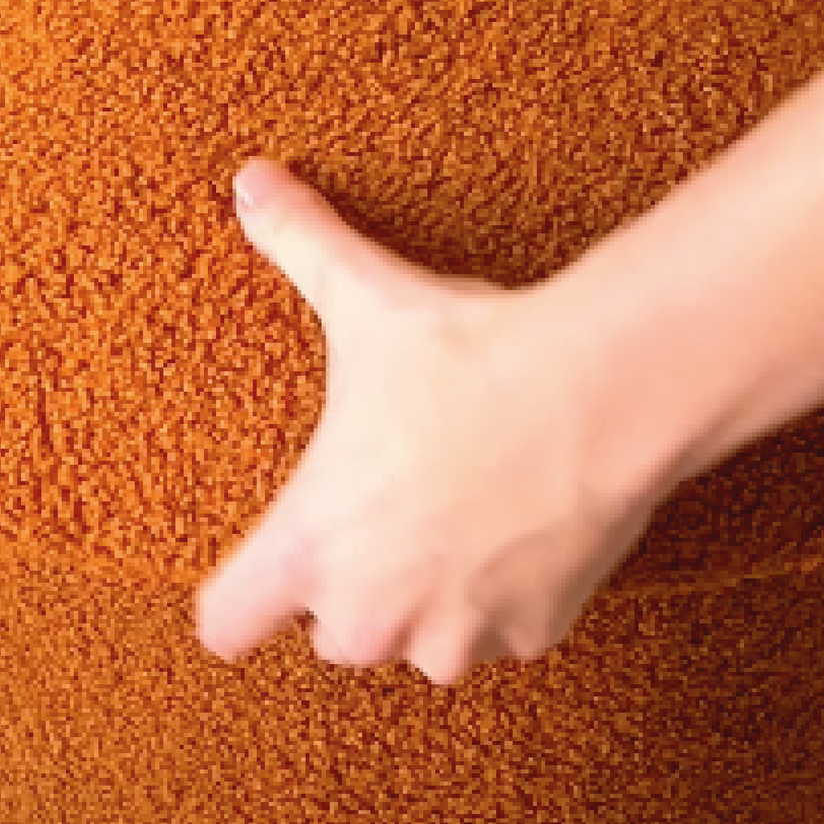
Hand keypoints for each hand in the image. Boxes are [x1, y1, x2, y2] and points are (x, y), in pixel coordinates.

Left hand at [194, 160, 664, 684]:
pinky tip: (525, 530)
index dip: (240, 598)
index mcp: (310, 547)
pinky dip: (511, 600)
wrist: (598, 392)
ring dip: (436, 605)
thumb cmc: (469, 357)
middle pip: (335, 637)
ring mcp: (455, 634)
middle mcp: (373, 613)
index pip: (225, 625)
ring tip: (463, 521)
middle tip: (393, 518)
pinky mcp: (530, 634)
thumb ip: (299, 244)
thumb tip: (250, 179)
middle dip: (360, 592)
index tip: (264, 571)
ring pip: (424, 645)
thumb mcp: (368, 299)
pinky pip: (504, 634)